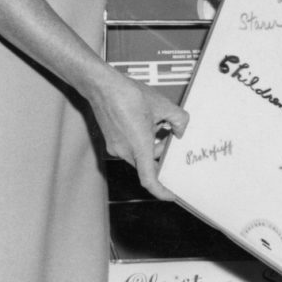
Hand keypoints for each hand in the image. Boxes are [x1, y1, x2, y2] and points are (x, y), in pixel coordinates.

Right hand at [85, 68, 188, 199]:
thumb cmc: (130, 95)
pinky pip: (131, 147)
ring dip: (153, 145)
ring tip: (161, 124)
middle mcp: (125, 151)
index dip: (162, 191)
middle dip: (162, 154)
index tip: (172, 195)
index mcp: (139, 147)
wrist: (102, 85)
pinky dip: (142, 140)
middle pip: (148, 164)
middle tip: (172, 138)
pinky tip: (147, 121)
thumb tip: (180, 132)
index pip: (149, 180)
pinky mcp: (111, 140)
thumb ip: (179, 121)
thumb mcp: (164, 105)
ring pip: (140, 154)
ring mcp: (115, 146)